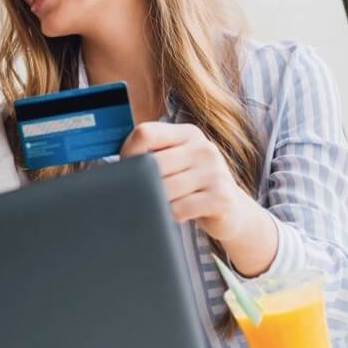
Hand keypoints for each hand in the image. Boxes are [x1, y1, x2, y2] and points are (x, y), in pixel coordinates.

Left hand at [120, 122, 256, 242]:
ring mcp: (214, 172)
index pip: (146, 132)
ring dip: (155, 201)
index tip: (124, 168)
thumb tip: (115, 168)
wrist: (232, 208)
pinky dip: (170, 215)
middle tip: (135, 193)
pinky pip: (179, 209)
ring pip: (164, 189)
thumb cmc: (194, 184)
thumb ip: (154, 155)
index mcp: (188, 133)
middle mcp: (203, 148)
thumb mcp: (179, 160)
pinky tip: (174, 215)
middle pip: (153, 164)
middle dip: (139, 182)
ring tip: (158, 204)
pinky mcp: (220, 198)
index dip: (128, 151)